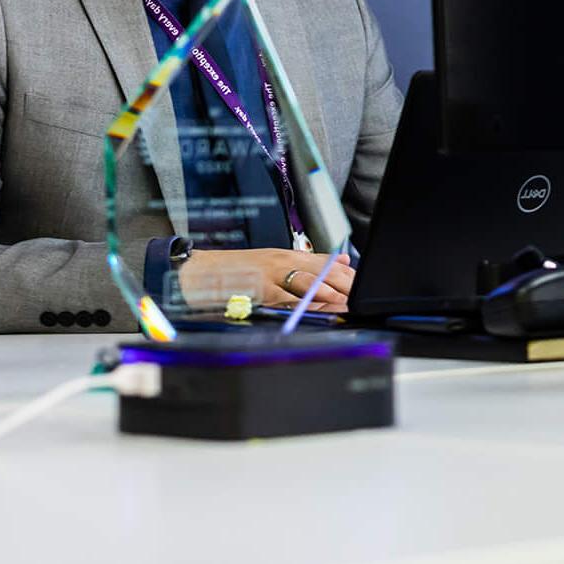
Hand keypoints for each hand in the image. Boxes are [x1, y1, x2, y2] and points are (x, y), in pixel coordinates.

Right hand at [177, 248, 353, 313]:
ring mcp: (271, 276)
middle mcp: (283, 262)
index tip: (365, 286)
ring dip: (329, 293)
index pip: (327, 263)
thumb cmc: (236, 270)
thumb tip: (342, 260)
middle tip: (362, 297)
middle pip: (323, 272)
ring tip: (346, 301)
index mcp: (289, 255)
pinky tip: (315, 307)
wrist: (198, 272)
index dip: (349, 276)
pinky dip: (302, 303)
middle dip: (345, 285)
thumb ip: (310, 261)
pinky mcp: (258, 290)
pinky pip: (284, 298)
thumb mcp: (275, 260)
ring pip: (307, 283)